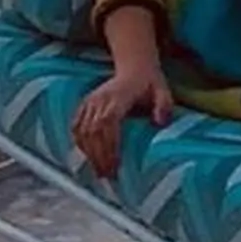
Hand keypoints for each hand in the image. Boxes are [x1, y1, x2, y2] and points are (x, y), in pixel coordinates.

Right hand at [71, 55, 171, 178]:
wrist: (135, 66)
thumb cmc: (149, 82)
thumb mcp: (162, 89)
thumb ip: (163, 104)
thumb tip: (160, 122)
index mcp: (119, 95)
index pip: (108, 122)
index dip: (109, 145)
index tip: (116, 164)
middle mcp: (101, 98)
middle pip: (94, 131)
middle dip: (99, 156)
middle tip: (108, 176)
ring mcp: (91, 100)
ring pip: (83, 131)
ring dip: (89, 153)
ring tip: (100, 172)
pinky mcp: (85, 104)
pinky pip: (76, 126)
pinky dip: (80, 143)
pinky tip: (88, 157)